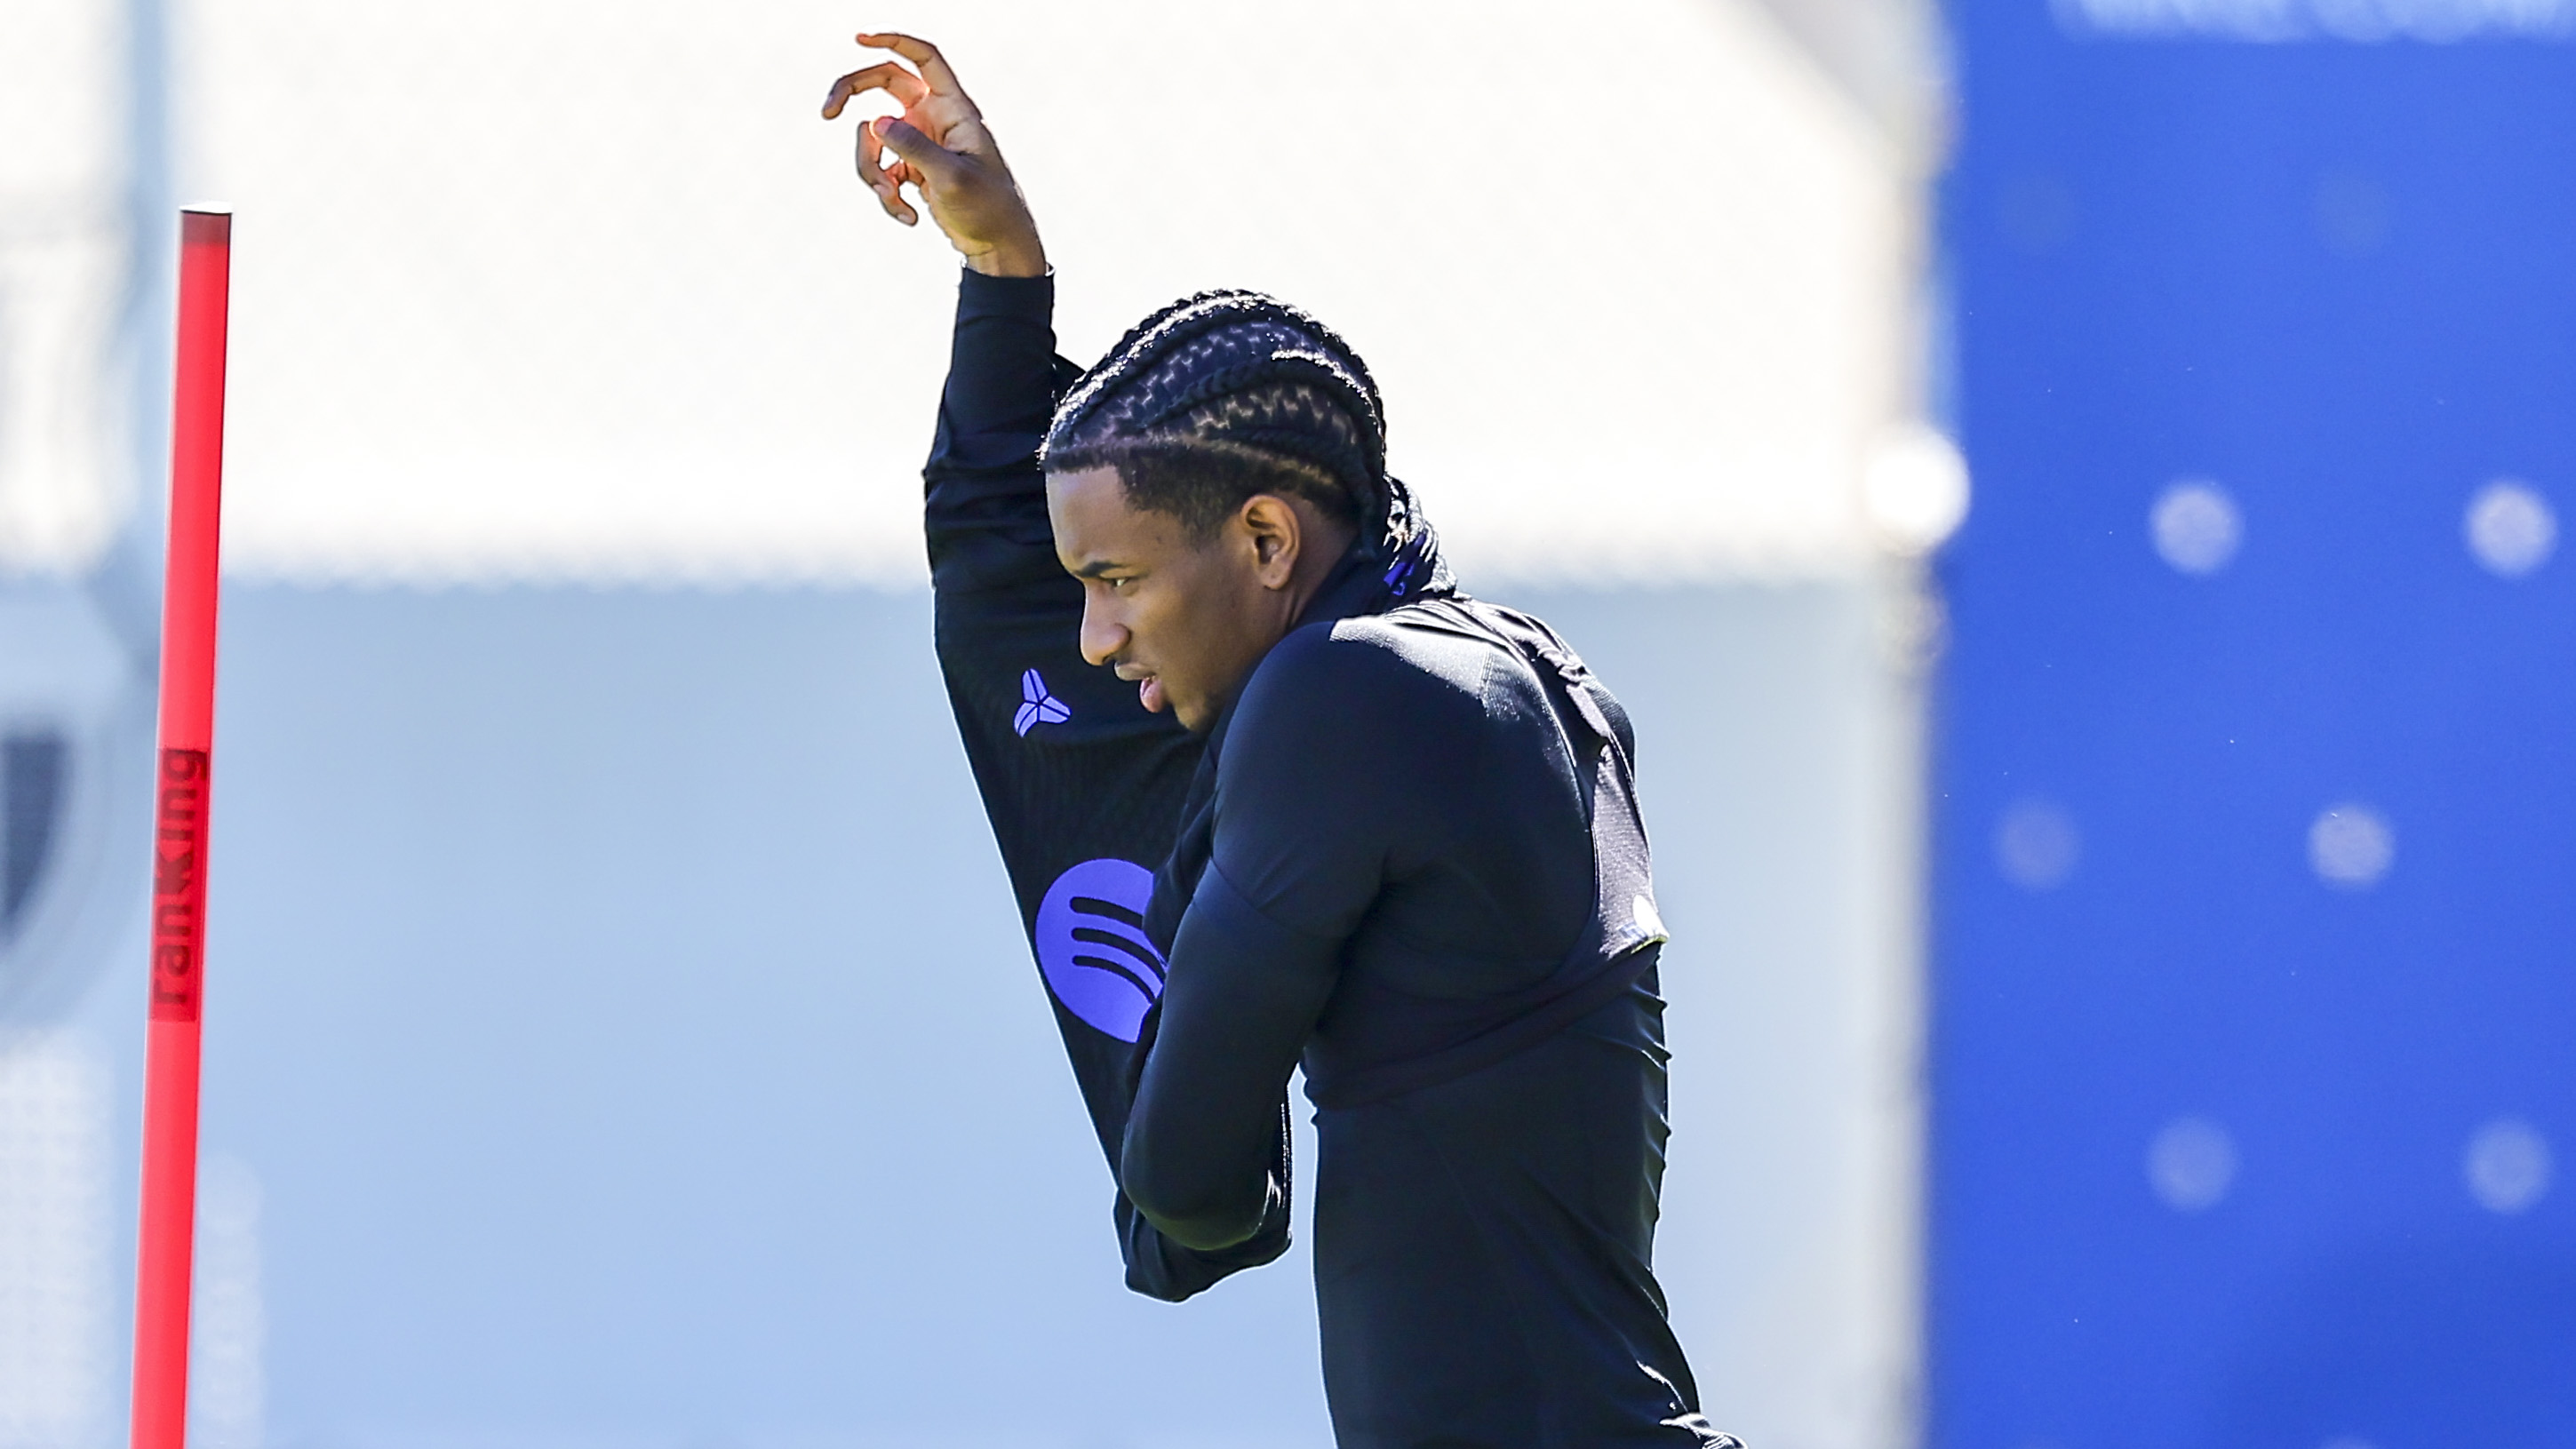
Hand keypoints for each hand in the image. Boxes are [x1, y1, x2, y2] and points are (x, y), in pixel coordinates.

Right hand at [822, 32, 1045, 276]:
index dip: (894, 41)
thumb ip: (915, 148)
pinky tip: (909, 217)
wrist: (996, 244)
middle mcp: (935, 116)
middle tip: (827, 113)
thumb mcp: (952, 177)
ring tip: (894, 201)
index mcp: (953, 107)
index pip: (924, 58)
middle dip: (851, 94)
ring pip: (873, 135)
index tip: (859, 39)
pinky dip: (886, 195)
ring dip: (871, 169)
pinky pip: (881, 169)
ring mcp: (921, 140)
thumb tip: (875, 122)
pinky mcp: (912, 167)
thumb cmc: (988, 207)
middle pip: (883, 82)